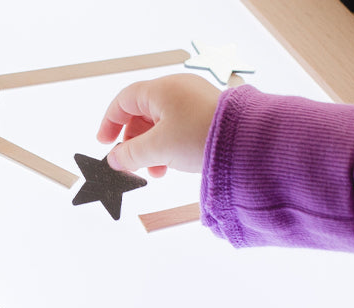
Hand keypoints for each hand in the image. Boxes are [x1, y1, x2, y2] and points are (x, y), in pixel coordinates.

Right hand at [97, 74, 221, 177]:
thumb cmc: (202, 136)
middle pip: (142, 113)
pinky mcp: (208, 115)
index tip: (104, 144)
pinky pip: (179, 128)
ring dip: (152, 149)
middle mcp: (177, 89)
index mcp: (160, 89)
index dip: (110, 122)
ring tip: (155, 172)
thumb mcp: (158, 149)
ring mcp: (194, 101)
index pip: (124, 100)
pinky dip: (169, 146)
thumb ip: (130, 154)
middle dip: (133, 142)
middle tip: (130, 164)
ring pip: (161, 124)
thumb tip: (114, 160)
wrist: (249, 141)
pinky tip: (172, 166)